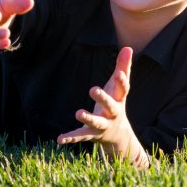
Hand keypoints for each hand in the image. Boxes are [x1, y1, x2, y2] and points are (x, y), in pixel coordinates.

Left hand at [57, 47, 147, 166]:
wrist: (118, 135)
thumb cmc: (116, 102)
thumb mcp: (118, 86)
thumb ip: (123, 67)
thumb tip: (128, 47)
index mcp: (119, 100)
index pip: (123, 90)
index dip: (121, 82)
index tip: (118, 74)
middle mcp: (113, 113)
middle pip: (110, 107)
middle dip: (103, 99)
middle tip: (93, 89)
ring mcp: (102, 125)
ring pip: (96, 123)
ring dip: (88, 118)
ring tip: (78, 113)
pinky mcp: (91, 134)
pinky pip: (80, 136)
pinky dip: (70, 138)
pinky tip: (59, 139)